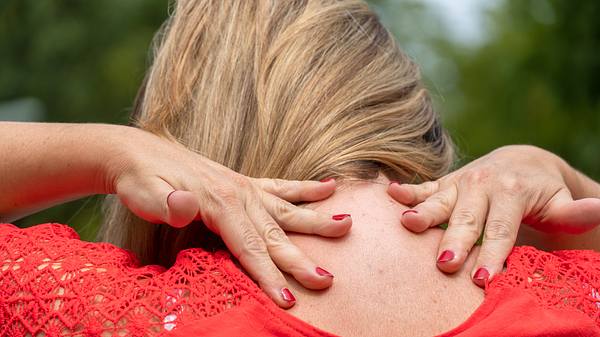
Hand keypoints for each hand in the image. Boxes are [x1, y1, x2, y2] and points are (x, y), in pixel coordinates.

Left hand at [105, 127, 351, 307]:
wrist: (138, 153)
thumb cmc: (141, 180)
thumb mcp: (146, 194)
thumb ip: (168, 204)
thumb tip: (187, 204)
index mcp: (220, 203)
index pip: (250, 247)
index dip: (269, 276)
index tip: (288, 299)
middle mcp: (240, 194)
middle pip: (276, 234)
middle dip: (301, 260)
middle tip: (327, 280)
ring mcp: (245, 187)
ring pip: (287, 210)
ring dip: (316, 221)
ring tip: (346, 225)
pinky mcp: (244, 183)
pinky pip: (281, 187)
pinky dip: (305, 189)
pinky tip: (328, 188)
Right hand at [388, 145, 599, 286]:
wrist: (521, 163)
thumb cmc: (543, 192)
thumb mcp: (560, 202)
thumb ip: (575, 211)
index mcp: (513, 191)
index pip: (501, 229)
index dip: (493, 253)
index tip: (484, 278)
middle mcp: (483, 183)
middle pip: (467, 219)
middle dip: (456, 241)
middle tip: (445, 264)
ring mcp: (460, 182)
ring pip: (440, 202)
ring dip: (424, 215)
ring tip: (407, 224)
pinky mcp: (445, 183)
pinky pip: (424, 187)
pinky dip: (406, 191)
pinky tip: (390, 193)